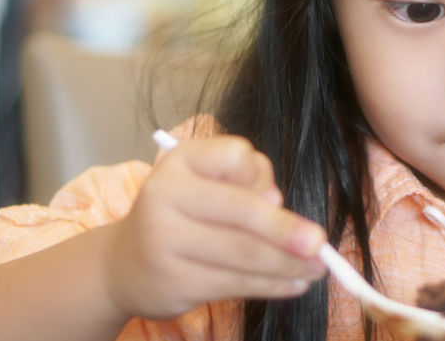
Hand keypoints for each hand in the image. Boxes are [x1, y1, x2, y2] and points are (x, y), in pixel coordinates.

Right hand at [102, 135, 327, 318]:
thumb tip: (280, 206)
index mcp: (180, 160)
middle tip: (320, 243)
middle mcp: (165, 194)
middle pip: (243, 211)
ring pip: (244, 253)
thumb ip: (246, 185)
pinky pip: (236, 283)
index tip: (276, 195)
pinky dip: (272, 285)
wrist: (123, 264)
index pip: (237, 158)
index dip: (263, 176)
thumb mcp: (206, 185)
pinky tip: (295, 284)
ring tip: (319, 268)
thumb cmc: (182, 215)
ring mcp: (164, 240)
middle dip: (287, 230)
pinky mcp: (174, 281)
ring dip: (288, 263)